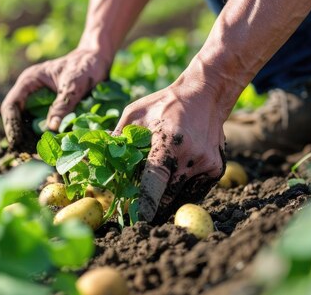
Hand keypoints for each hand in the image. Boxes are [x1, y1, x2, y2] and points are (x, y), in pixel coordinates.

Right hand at [1, 48, 110, 148]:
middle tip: (28, 154)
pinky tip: (49, 146)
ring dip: (30, 138)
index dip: (12, 125)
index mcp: (29, 81)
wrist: (98, 59)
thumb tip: (52, 128)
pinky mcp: (49, 106)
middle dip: (20, 136)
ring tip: (37, 154)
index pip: (11, 105)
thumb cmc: (85, 66)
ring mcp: (38, 99)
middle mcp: (30, 91)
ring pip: (27, 122)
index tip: (18, 142)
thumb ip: (63, 104)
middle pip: (16, 117)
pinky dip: (42, 135)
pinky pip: (41, 123)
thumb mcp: (74, 84)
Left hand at [113, 81, 225, 222]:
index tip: (131, 217)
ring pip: (181, 198)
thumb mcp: (135, 114)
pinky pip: (194, 191)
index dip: (142, 205)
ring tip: (152, 196)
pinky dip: (180, 191)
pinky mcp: (216, 170)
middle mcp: (192, 157)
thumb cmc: (164, 103)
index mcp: (170, 143)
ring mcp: (207, 166)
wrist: (205, 95)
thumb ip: (118, 139)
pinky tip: (171, 181)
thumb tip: (94, 160)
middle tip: (135, 212)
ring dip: (166, 200)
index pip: (153, 184)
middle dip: (151, 207)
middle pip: (167, 197)